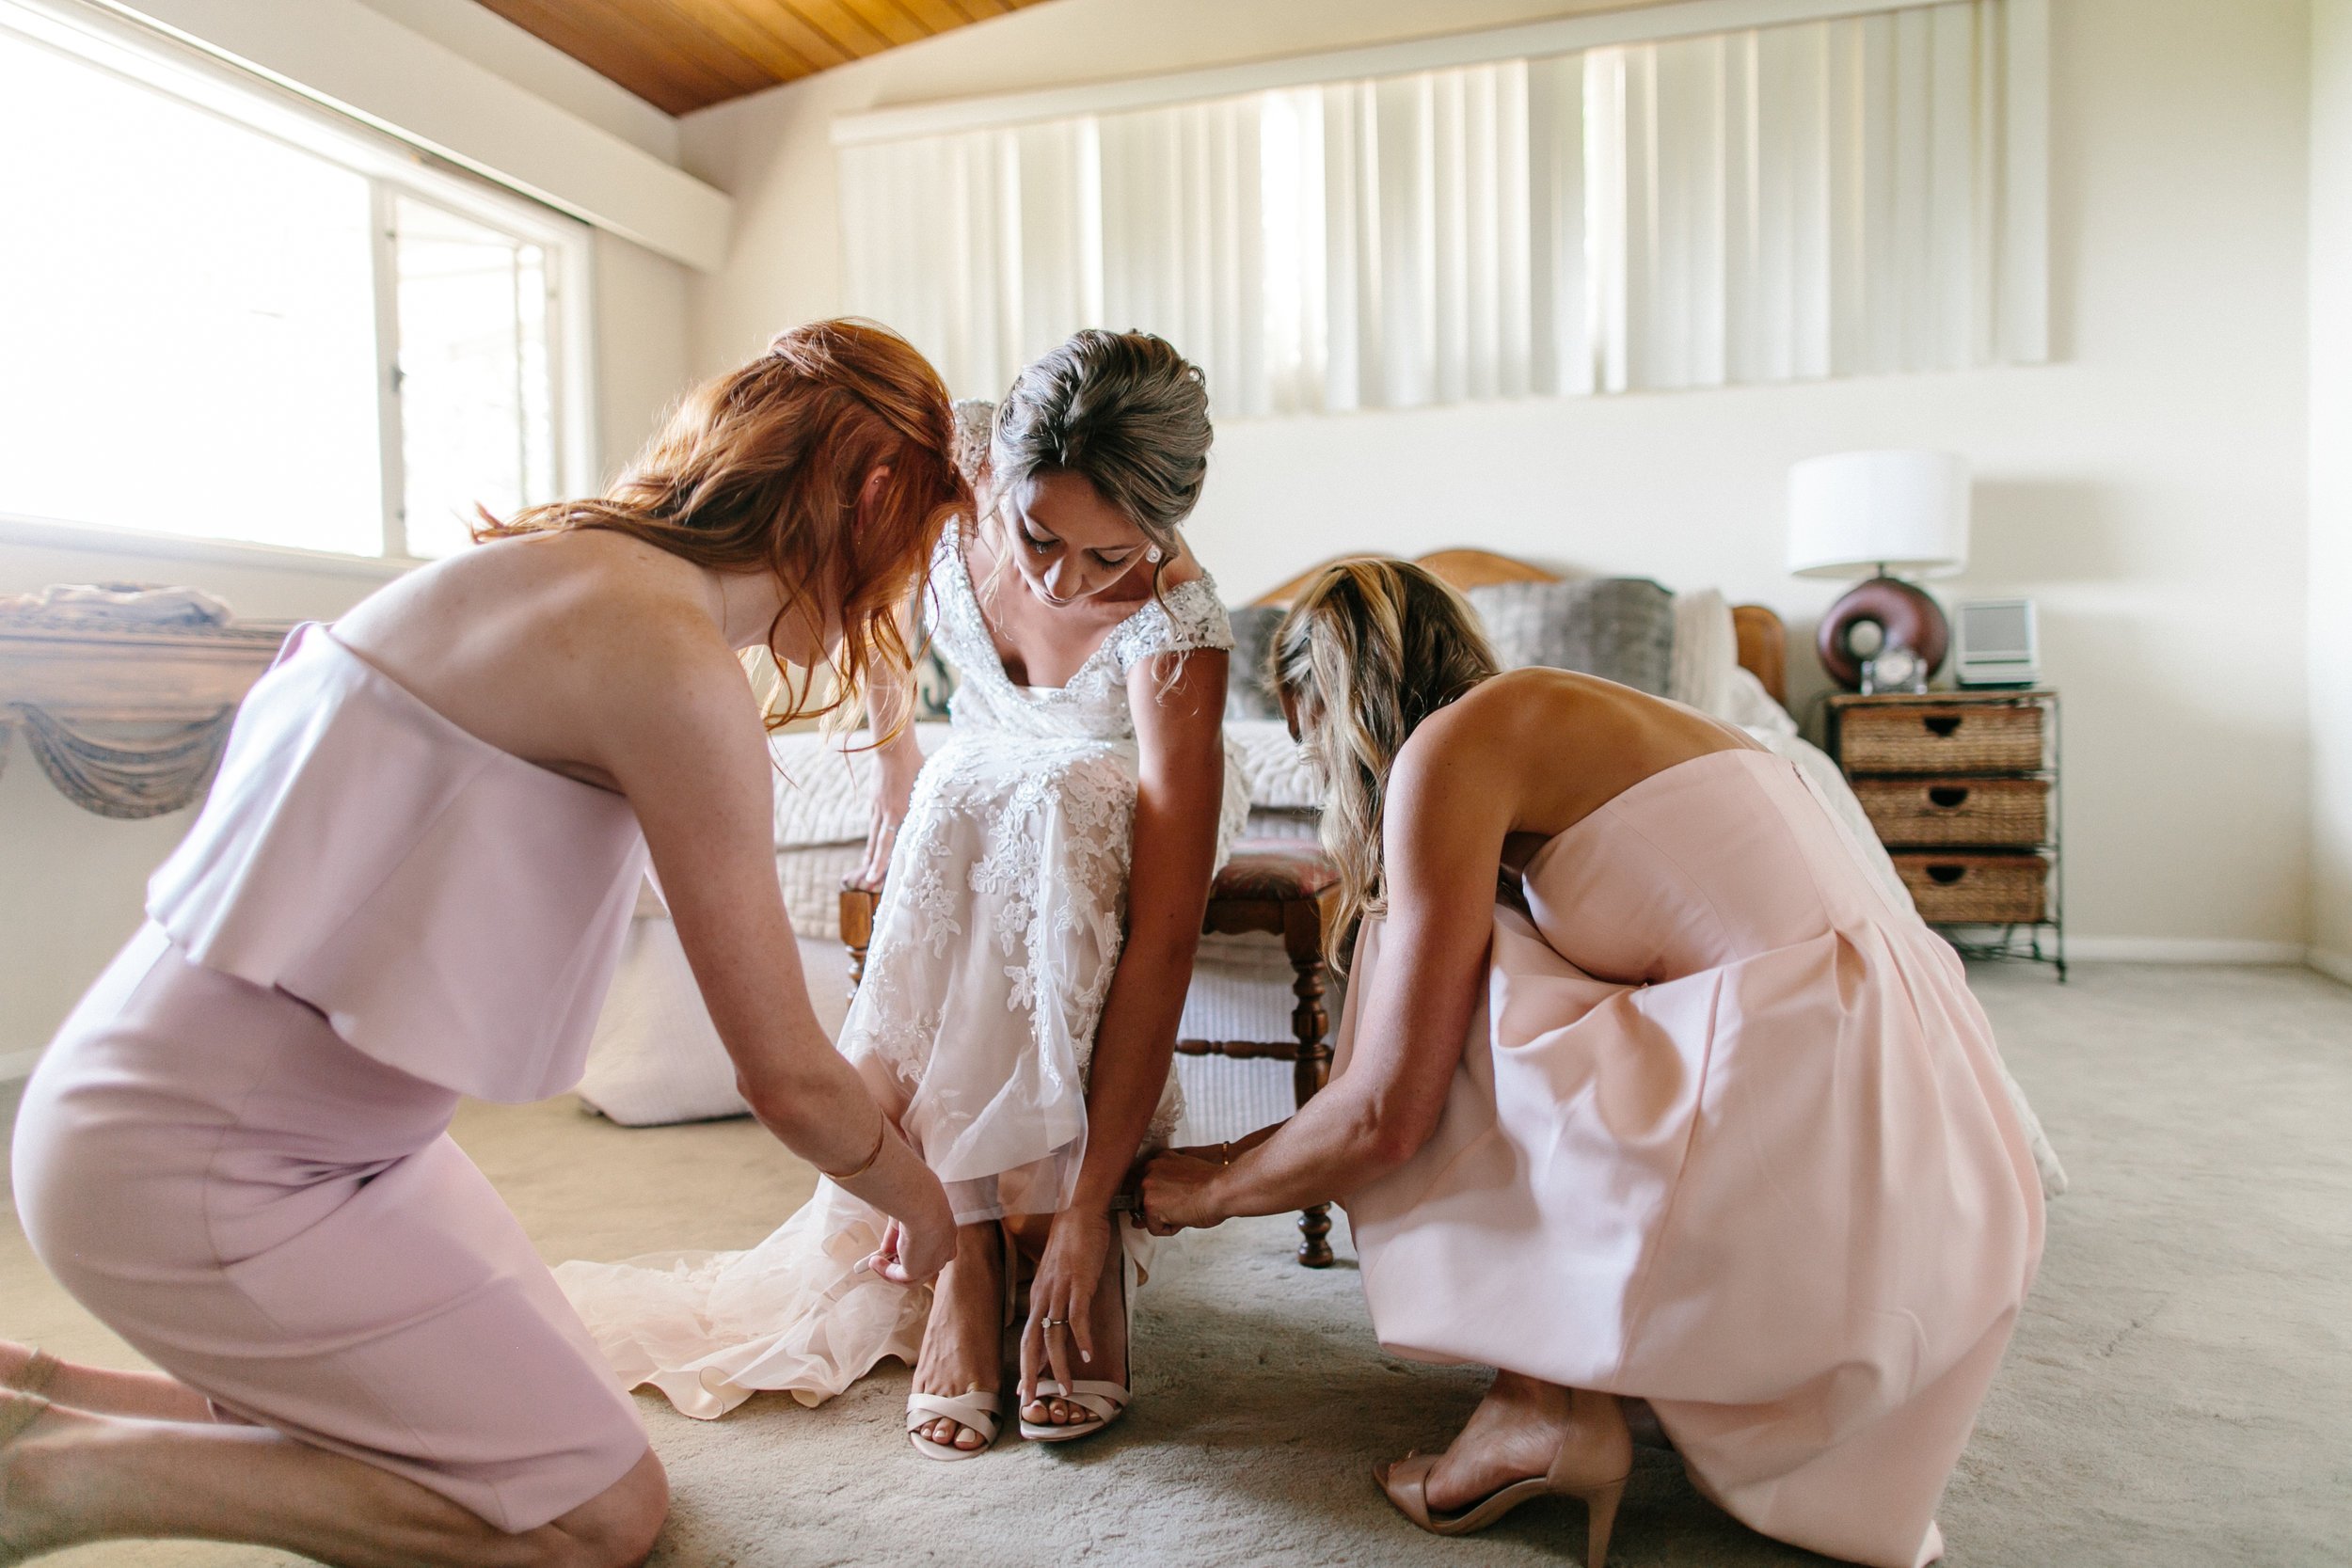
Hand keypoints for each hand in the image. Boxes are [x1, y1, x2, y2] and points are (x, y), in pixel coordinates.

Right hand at [847, 740, 921, 891]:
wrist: (892, 748)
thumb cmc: (916, 765)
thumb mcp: (928, 786)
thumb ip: (931, 803)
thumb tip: (945, 814)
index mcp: (900, 812)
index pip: (888, 845)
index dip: (881, 863)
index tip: (875, 880)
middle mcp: (886, 813)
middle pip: (877, 845)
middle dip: (872, 866)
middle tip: (867, 883)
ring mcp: (877, 806)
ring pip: (873, 835)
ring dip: (870, 854)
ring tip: (864, 870)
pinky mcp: (874, 800)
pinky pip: (873, 822)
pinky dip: (873, 835)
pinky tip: (873, 843)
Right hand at [866, 1198, 954, 1285]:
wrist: (922, 1204)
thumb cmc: (919, 1201)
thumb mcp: (906, 1218)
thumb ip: (896, 1236)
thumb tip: (885, 1249)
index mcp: (946, 1234)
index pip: (932, 1248)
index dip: (912, 1249)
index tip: (895, 1246)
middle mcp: (944, 1251)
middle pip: (922, 1264)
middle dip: (901, 1262)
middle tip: (883, 1257)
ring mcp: (933, 1264)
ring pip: (911, 1276)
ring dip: (890, 1271)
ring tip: (874, 1261)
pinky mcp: (918, 1271)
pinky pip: (898, 1276)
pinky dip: (884, 1271)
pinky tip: (874, 1261)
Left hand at [1019, 1206, 1110, 1408]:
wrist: (1080, 1213)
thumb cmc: (1072, 1243)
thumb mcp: (1059, 1276)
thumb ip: (1057, 1301)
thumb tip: (1061, 1324)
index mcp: (1038, 1296)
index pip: (1027, 1337)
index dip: (1025, 1365)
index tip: (1023, 1391)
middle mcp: (1043, 1297)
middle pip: (1031, 1343)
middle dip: (1031, 1374)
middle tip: (1031, 1401)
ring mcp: (1060, 1291)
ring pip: (1053, 1336)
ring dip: (1059, 1366)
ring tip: (1066, 1389)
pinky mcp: (1078, 1283)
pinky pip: (1077, 1317)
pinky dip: (1081, 1339)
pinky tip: (1088, 1355)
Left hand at [1140, 1153, 1224, 1236]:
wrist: (1222, 1189)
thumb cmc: (1214, 1183)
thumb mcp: (1187, 1176)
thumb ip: (1167, 1184)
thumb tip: (1150, 1208)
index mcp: (1160, 1158)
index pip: (1149, 1183)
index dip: (1165, 1196)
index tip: (1177, 1197)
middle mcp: (1150, 1169)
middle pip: (1144, 1198)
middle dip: (1163, 1207)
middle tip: (1185, 1203)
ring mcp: (1147, 1186)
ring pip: (1149, 1213)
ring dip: (1166, 1216)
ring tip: (1186, 1208)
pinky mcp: (1149, 1204)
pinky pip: (1154, 1228)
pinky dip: (1170, 1229)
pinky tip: (1185, 1217)